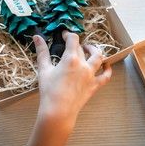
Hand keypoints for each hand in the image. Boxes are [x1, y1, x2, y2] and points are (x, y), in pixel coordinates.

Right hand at [26, 31, 111, 145]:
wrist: (58, 111)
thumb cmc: (49, 90)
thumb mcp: (44, 69)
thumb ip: (42, 51)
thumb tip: (37, 37)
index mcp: (70, 59)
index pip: (73, 40)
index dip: (69, 34)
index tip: (64, 35)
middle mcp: (83, 65)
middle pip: (83, 49)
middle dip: (77, 44)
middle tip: (71, 45)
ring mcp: (91, 75)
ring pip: (98, 58)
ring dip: (94, 51)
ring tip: (88, 49)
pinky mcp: (94, 86)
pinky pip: (106, 76)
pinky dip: (107, 69)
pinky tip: (106, 65)